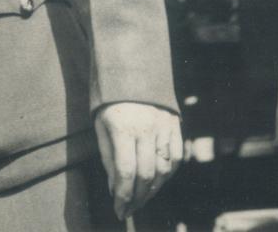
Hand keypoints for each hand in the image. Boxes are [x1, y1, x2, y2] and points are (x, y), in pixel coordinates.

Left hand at [93, 102, 181, 219]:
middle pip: (147, 174)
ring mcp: (163, 125)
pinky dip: (168, 174)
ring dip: (154, 190)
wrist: (131, 66)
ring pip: (164, 169)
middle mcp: (146, 127)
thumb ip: (109, 159)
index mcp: (122, 126)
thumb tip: (115, 189)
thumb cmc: (110, 99)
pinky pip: (176, 156)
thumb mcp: (101, 126)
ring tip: (142, 199)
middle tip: (129, 209)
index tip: (118, 211)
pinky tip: (158, 182)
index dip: (122, 196)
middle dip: (138, 198)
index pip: (125, 172)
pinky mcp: (175, 123)